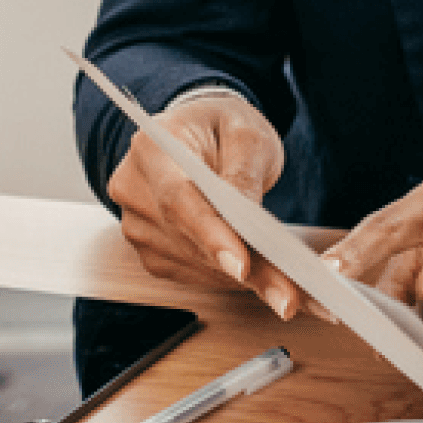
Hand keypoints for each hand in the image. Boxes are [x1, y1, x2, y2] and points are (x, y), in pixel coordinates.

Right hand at [106, 87, 303, 317]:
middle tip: (288, 295)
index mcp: (153, 148)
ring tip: (285, 291)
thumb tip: (247, 220)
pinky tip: (257, 278)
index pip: (178, 199)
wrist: (200, 136)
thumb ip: (244, 174)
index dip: (209, 235)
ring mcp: (137, 223)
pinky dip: (225, 278)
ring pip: (191, 263)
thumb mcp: (247, 134)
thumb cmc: (223, 128)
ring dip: (239, 281)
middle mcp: (134, 188)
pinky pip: (189, 273)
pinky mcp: (150, 249)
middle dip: (240, 269)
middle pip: (187, 238)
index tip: (241, 266)